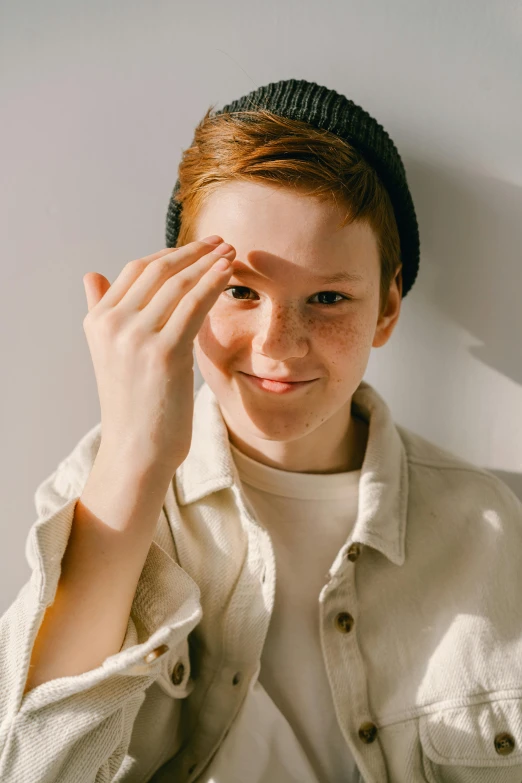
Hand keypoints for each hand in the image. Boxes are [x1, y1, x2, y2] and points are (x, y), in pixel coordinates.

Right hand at [82, 237, 234, 473]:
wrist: (138, 450)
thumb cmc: (134, 404)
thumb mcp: (111, 353)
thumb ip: (102, 311)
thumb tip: (92, 275)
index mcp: (97, 321)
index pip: (136, 270)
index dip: (170, 254)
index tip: (199, 247)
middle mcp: (111, 325)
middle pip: (157, 270)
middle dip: (193, 252)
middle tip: (222, 242)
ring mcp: (135, 338)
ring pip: (178, 284)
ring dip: (209, 263)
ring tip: (231, 254)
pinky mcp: (163, 353)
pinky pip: (193, 305)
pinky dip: (213, 284)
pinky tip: (228, 274)